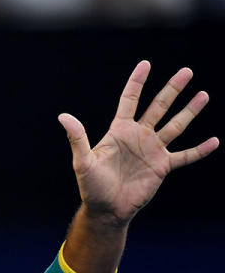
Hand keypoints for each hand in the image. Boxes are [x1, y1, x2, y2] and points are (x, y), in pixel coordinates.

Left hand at [59, 61, 218, 225]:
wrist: (106, 209)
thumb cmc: (91, 185)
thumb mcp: (82, 161)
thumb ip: (77, 138)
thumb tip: (63, 116)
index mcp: (119, 130)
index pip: (129, 99)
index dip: (137, 82)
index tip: (146, 64)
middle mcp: (138, 136)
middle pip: (158, 106)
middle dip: (172, 89)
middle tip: (187, 71)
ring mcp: (152, 150)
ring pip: (175, 126)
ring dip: (190, 111)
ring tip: (203, 94)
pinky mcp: (162, 167)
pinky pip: (185, 156)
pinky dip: (200, 150)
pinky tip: (215, 141)